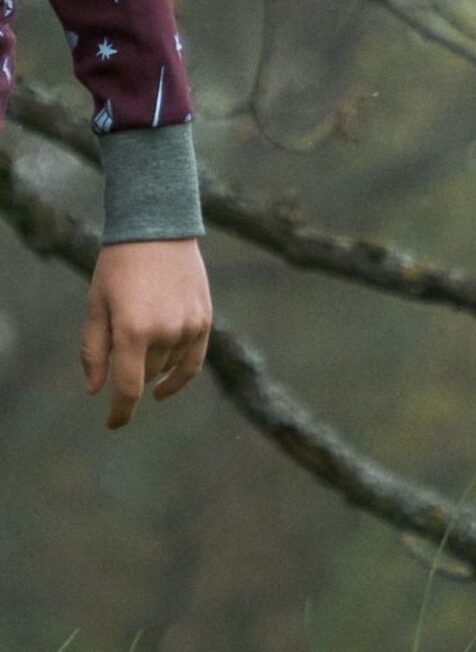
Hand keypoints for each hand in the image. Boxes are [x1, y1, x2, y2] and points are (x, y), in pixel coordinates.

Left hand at [82, 239, 212, 429]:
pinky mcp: (205, 318)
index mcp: (133, 330)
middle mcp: (166, 331)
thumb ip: (94, 351)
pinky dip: (179, 374)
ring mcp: (189, 325)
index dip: (120, 412)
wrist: (158, 227)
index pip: (127, 388)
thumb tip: (97, 391)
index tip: (113, 424)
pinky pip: (193, 359)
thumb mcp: (96, 306)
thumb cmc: (118, 266)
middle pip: (146, 375)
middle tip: (119, 347)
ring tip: (140, 336)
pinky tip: (165, 385)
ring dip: (152, 365)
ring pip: (168, 366)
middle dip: (130, 372)